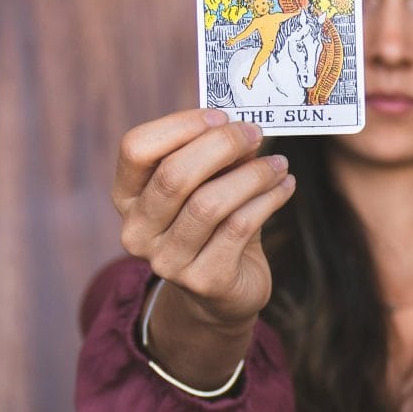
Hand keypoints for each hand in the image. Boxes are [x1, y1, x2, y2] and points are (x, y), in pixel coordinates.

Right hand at [111, 107, 297, 335]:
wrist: (222, 294)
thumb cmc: (212, 227)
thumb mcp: (204, 186)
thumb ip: (214, 158)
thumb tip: (240, 128)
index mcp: (127, 197)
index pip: (136, 148)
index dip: (179, 126)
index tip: (220, 116)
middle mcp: (137, 231)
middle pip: (174, 175)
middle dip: (221, 146)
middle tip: (256, 133)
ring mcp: (167, 261)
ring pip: (209, 204)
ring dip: (252, 175)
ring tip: (278, 165)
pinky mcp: (204, 281)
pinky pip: (239, 228)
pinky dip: (268, 200)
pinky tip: (285, 187)